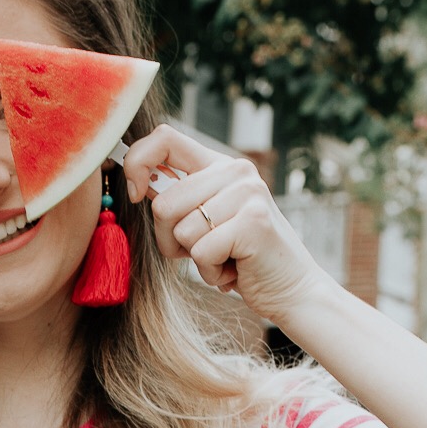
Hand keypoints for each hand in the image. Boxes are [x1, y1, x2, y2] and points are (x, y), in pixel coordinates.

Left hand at [122, 126, 327, 329]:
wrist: (291, 289)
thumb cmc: (241, 259)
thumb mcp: (206, 221)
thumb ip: (179, 200)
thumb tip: (138, 185)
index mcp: (219, 165)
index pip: (164, 138)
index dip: (137, 163)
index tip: (135, 195)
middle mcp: (235, 171)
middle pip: (164, 203)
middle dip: (170, 240)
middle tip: (203, 251)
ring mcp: (247, 194)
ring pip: (182, 231)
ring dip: (196, 260)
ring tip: (225, 258)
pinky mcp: (253, 223)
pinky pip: (201, 253)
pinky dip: (211, 273)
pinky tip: (235, 270)